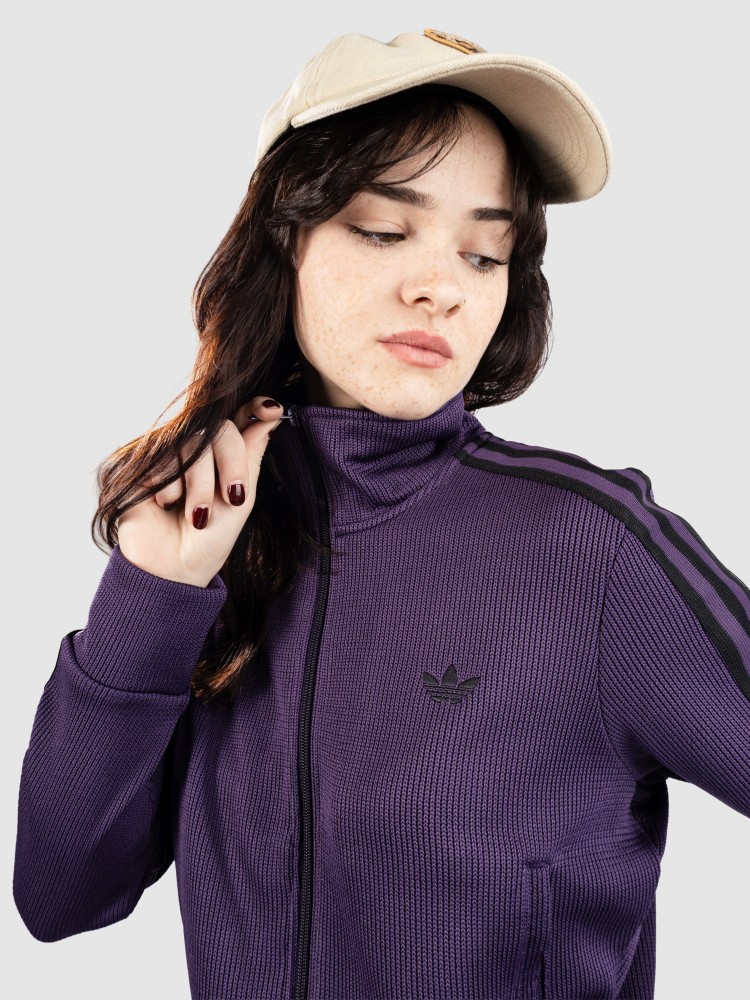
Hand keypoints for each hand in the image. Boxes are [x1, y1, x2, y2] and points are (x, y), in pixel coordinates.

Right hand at [117, 396, 284, 586]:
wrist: (170, 570)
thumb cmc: (208, 540)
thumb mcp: (241, 499)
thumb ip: (251, 456)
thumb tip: (272, 416)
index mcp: (224, 455)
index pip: (241, 417)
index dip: (256, 407)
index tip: (273, 410)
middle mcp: (196, 448)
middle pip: (221, 428)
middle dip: (232, 465)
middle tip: (233, 498)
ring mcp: (167, 452)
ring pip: (192, 443)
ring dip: (199, 485)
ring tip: (194, 516)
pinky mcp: (140, 461)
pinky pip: (162, 455)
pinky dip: (170, 485)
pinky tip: (165, 505)